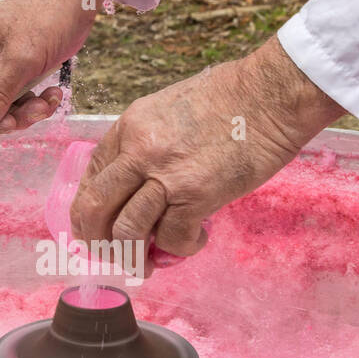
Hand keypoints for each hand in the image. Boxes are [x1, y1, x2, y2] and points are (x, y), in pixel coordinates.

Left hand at [70, 37, 342, 255]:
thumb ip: (146, 146)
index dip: (88, 213)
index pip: (90, 179)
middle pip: (95, 208)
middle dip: (98, 242)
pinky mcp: (196, 195)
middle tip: (114, 256)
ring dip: (133, 256)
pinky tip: (196, 239)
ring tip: (149, 262)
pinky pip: (173, 238)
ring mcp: (165, 174)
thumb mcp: (168, 111)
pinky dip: (180, 248)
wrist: (270, 95)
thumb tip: (138, 187)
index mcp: (129, 128)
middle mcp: (138, 151)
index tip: (99, 231)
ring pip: (126, 231)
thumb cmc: (228, 99)